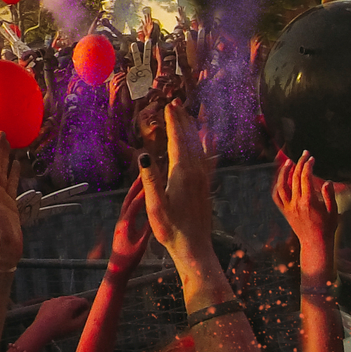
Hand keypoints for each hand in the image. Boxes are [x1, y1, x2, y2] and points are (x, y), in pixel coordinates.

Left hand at [24, 292, 91, 346]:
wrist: (41, 329)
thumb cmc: (59, 329)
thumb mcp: (76, 326)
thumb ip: (84, 317)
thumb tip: (88, 312)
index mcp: (70, 303)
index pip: (83, 300)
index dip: (87, 307)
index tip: (86, 313)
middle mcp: (61, 299)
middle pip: (74, 299)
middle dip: (79, 305)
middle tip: (79, 315)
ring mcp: (53, 300)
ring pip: (65, 300)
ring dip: (69, 305)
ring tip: (70, 316)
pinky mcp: (46, 303)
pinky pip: (56, 302)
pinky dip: (60, 306)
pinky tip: (59, 315)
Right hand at [138, 101, 215, 272]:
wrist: (194, 248)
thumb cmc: (170, 229)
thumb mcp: (156, 206)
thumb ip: (151, 179)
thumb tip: (145, 154)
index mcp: (182, 175)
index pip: (177, 141)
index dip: (173, 122)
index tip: (169, 106)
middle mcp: (196, 174)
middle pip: (190, 140)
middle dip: (183, 121)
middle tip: (176, 103)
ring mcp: (203, 180)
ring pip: (199, 148)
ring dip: (192, 130)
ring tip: (186, 115)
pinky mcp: (205, 187)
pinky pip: (205, 159)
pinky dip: (203, 146)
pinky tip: (204, 142)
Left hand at [274, 153, 336, 274]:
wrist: (315, 243)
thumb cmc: (327, 228)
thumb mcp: (333, 212)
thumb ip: (330, 196)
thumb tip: (327, 181)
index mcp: (309, 201)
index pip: (306, 178)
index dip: (307, 166)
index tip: (311, 158)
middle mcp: (296, 203)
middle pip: (295, 178)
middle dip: (300, 164)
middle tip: (304, 154)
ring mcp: (288, 207)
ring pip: (281, 185)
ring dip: (284, 172)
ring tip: (289, 162)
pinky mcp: (284, 211)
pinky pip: (276, 196)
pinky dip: (277, 186)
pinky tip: (280, 178)